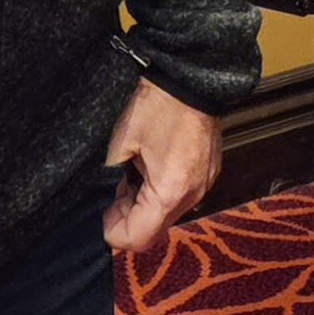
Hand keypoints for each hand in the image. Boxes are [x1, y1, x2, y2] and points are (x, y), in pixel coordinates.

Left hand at [102, 77, 222, 251]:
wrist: (191, 76)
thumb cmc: (156, 104)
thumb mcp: (119, 144)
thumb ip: (109, 180)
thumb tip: (106, 201)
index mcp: (170, 190)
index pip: (138, 238)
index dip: (114, 232)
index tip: (104, 212)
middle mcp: (193, 194)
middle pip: (155, 229)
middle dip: (130, 216)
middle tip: (117, 187)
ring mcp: (205, 183)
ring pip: (167, 213)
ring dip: (146, 203)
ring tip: (134, 172)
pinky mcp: (209, 172)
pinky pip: (181, 195)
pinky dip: (162, 190)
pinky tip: (153, 164)